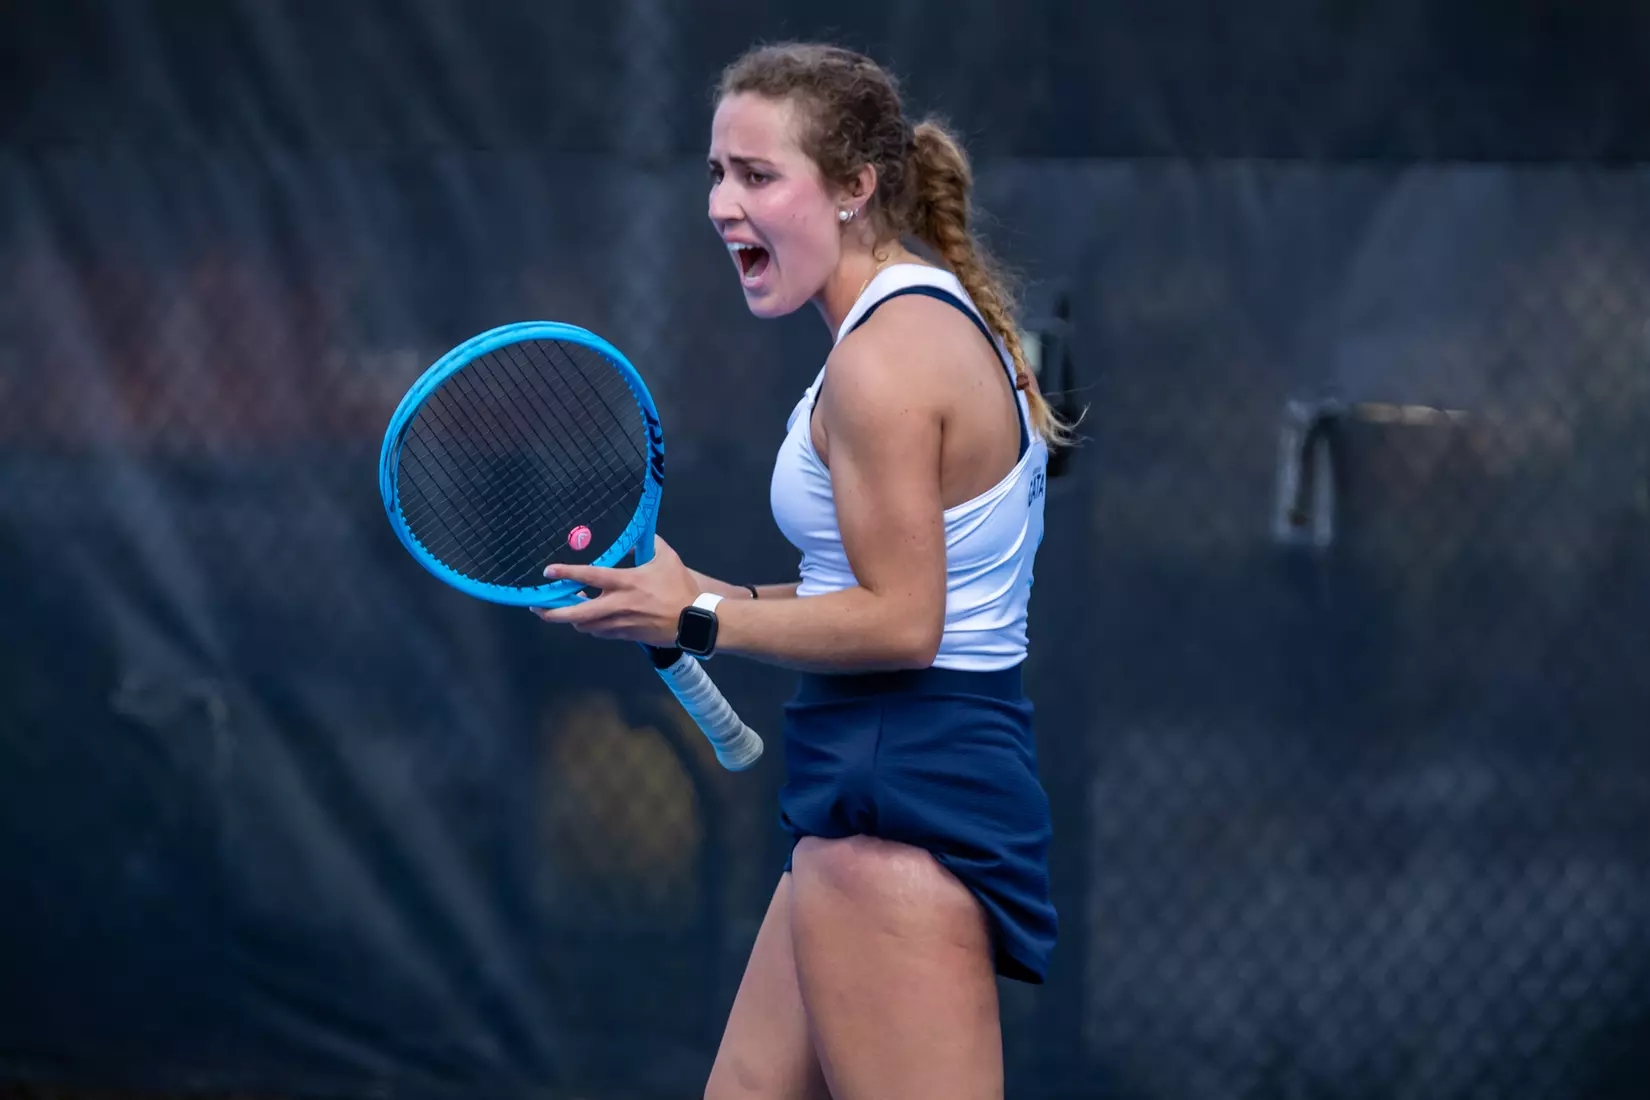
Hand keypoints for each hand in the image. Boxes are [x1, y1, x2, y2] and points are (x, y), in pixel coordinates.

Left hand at [532, 535, 700, 646]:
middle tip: (537, 609)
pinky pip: (602, 633)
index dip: (566, 573)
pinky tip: (589, 622)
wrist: (694, 620)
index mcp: (625, 582)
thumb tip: (636, 537)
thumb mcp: (667, 558)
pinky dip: (592, 627)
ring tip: (563, 612)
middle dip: (553, 612)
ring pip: (586, 626)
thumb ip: (649, 544)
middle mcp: (617, 604)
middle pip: (577, 612)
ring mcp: (620, 623)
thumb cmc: (679, 587)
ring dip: (573, 619)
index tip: (548, 572)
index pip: (589, 576)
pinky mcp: (627, 636)